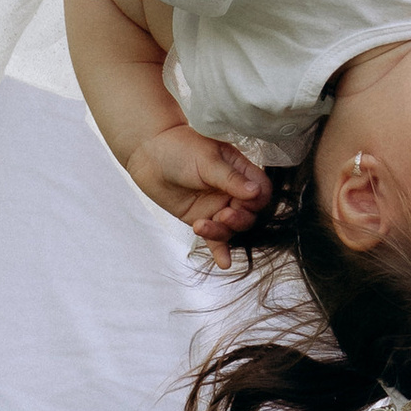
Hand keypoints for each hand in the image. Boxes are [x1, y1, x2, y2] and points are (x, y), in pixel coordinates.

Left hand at [126, 120, 269, 241]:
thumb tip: (256, 193)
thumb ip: (232, 179)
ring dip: (222, 232)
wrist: (147, 154)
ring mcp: (217, 207)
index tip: (245, 201)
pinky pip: (216, 239)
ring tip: (202, 225)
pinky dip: (220, 251)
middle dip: (239, 219)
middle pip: (250, 215)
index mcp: (240, 172)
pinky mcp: (202, 220)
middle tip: (224, 215)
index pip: (262, 192)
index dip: (257, 201)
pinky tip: (224, 263)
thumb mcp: (208, 161)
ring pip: (232, 229)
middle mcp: (232, 191)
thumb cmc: (179, 147)